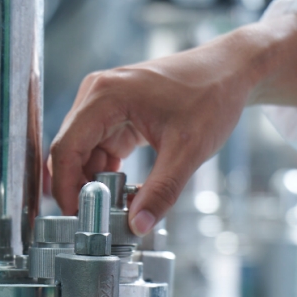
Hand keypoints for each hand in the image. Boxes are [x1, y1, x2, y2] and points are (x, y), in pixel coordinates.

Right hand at [47, 14, 296, 232]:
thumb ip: (161, 191)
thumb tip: (138, 226)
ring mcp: (104, 102)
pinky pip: (99, 147)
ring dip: (95, 181)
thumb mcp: (188, 150)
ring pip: (83, 152)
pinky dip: (107, 171)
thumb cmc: (211, 97)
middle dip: (80, 187)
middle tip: (98, 219)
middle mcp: (96, 94)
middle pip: (70, 151)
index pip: (66, 149)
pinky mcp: (115, 111)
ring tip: (117, 207)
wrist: (232, 69)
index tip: (77, 217)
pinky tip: (126, 190)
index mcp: (105, 96)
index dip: (65, 187)